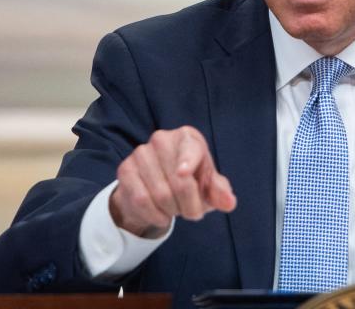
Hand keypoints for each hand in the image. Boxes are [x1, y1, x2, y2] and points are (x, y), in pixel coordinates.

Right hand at [109, 126, 236, 237]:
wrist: (155, 191)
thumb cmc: (189, 183)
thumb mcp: (208, 188)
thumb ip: (220, 193)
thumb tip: (229, 203)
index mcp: (187, 138)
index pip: (190, 149)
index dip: (188, 162)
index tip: (183, 173)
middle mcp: (162, 139)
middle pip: (180, 182)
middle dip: (190, 206)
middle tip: (191, 211)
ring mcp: (141, 152)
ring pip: (161, 194)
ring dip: (172, 211)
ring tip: (174, 208)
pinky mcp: (125, 169)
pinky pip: (142, 200)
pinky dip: (156, 215)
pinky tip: (160, 214)